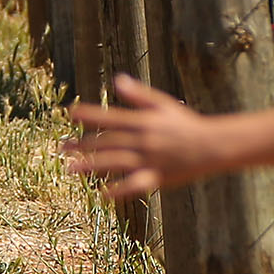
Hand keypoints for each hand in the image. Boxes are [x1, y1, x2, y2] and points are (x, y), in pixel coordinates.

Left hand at [63, 73, 221, 197]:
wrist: (212, 145)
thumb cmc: (186, 123)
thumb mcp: (163, 105)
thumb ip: (138, 95)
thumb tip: (117, 80)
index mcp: (144, 121)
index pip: (111, 117)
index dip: (90, 114)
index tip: (69, 112)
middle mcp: (143, 139)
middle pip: (108, 141)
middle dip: (83, 144)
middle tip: (61, 147)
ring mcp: (149, 159)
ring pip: (115, 162)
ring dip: (91, 166)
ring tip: (70, 169)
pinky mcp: (157, 177)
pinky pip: (134, 184)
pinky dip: (118, 190)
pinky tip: (102, 193)